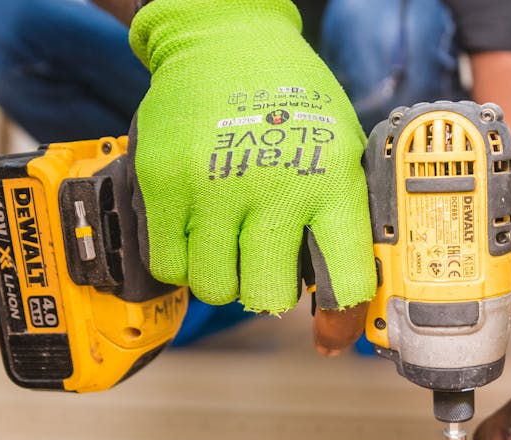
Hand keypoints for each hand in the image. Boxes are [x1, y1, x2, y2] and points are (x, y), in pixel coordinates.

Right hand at [129, 0, 375, 350]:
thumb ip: (343, 220)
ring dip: (223, 277)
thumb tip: (346, 302)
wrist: (225, 38)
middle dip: (268, 291)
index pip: (345, 279)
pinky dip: (182, 261)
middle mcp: (274, 187)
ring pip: (215, 288)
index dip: (341, 317)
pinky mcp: (164, 184)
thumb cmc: (291, 101)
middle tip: (266, 264)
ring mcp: (214, 187)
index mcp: (331, 181)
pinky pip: (169, 265)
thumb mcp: (341, 150)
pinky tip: (198, 230)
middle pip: (268, 297)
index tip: (332, 330)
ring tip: (230, 241)